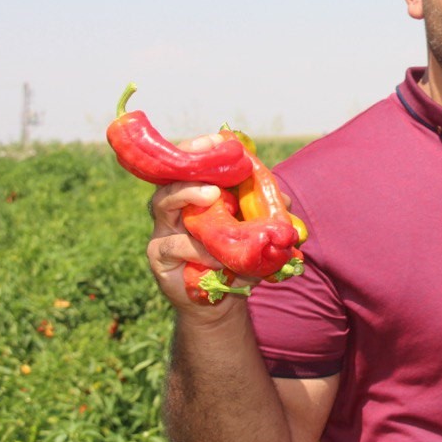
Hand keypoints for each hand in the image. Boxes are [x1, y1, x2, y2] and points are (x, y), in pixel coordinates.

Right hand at [145, 134, 257, 314]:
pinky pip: (173, 245)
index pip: (189, 164)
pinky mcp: (158, 255)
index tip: (218, 140)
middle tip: (213, 174)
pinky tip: (215, 256)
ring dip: (189, 196)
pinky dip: (196, 249)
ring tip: (212, 197)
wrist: (219, 301)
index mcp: (194, 195)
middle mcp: (173, 207)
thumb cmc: (236, 259)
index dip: (199, 148)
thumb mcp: (256, 233)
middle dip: (189, 168)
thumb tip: (284, 200)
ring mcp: (162, 230)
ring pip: (163, 203)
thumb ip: (267, 213)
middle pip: (169, 177)